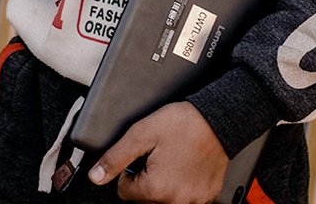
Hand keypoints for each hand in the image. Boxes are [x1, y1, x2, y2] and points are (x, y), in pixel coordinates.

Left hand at [89, 102, 228, 202]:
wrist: (218, 119)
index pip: (124, 192)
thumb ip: (116, 157)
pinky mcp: (207, 196)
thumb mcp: (141, 134)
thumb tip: (96, 176)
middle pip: (145, 198)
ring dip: (163, 185)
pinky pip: (186, 198)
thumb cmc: (184, 124)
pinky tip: (185, 168)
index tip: (139, 158)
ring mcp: (194, 200)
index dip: (128, 171)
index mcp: (156, 188)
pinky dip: (182, 187)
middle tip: (156, 157)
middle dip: (145, 179)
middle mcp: (176, 200)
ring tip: (170, 161)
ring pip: (165, 200)